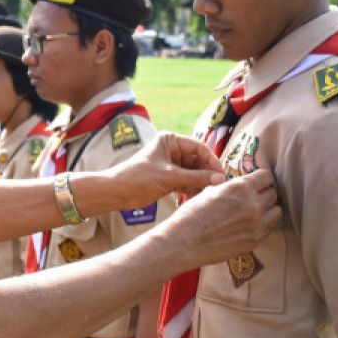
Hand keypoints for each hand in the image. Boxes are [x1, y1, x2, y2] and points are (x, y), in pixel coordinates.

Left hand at [110, 132, 224, 207]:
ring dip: (201, 182)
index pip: (199, 147)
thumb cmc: (138, 178)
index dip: (211, 161)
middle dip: (207, 173)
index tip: (221, 175)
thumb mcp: (170, 177)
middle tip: (218, 187)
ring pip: (193, 172)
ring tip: (209, 194)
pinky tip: (199, 197)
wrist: (116, 192)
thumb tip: (219, 179)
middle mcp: (172, 150)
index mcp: (170, 141)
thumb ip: (195, 177)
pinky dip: (193, 188)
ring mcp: (171, 164)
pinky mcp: (168, 178)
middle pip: (198, 160)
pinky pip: (186, 181)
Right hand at [167, 170, 280, 269]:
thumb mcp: (210, 191)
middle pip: (273, 194)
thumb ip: (231, 188)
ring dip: (268, 210)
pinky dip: (264, 224)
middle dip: (264, 194)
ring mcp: (257, 224)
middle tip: (254, 198)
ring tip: (255, 212)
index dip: (261, 179)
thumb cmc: (191, 215)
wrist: (184, 242)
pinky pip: (270, 228)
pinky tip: (250, 225)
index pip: (267, 177)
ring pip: (276, 211)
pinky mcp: (255, 241)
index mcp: (241, 187)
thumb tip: (240, 186)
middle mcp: (253, 204)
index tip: (257, 183)